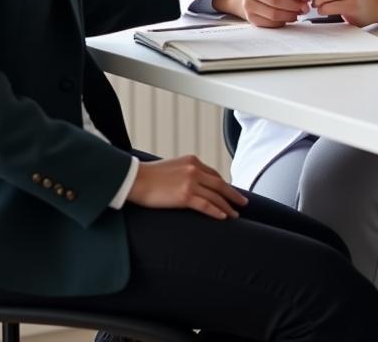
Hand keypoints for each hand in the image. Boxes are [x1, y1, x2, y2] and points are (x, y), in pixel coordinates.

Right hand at [127, 154, 247, 219]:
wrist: (134, 179)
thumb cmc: (149, 176)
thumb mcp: (172, 168)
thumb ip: (185, 173)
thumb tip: (192, 184)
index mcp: (192, 161)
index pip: (213, 174)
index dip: (224, 185)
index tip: (230, 193)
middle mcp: (194, 169)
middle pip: (220, 184)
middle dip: (233, 194)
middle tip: (243, 203)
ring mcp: (190, 182)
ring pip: (216, 196)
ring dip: (228, 206)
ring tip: (236, 215)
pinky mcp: (185, 196)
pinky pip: (206, 205)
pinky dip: (217, 211)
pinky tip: (224, 217)